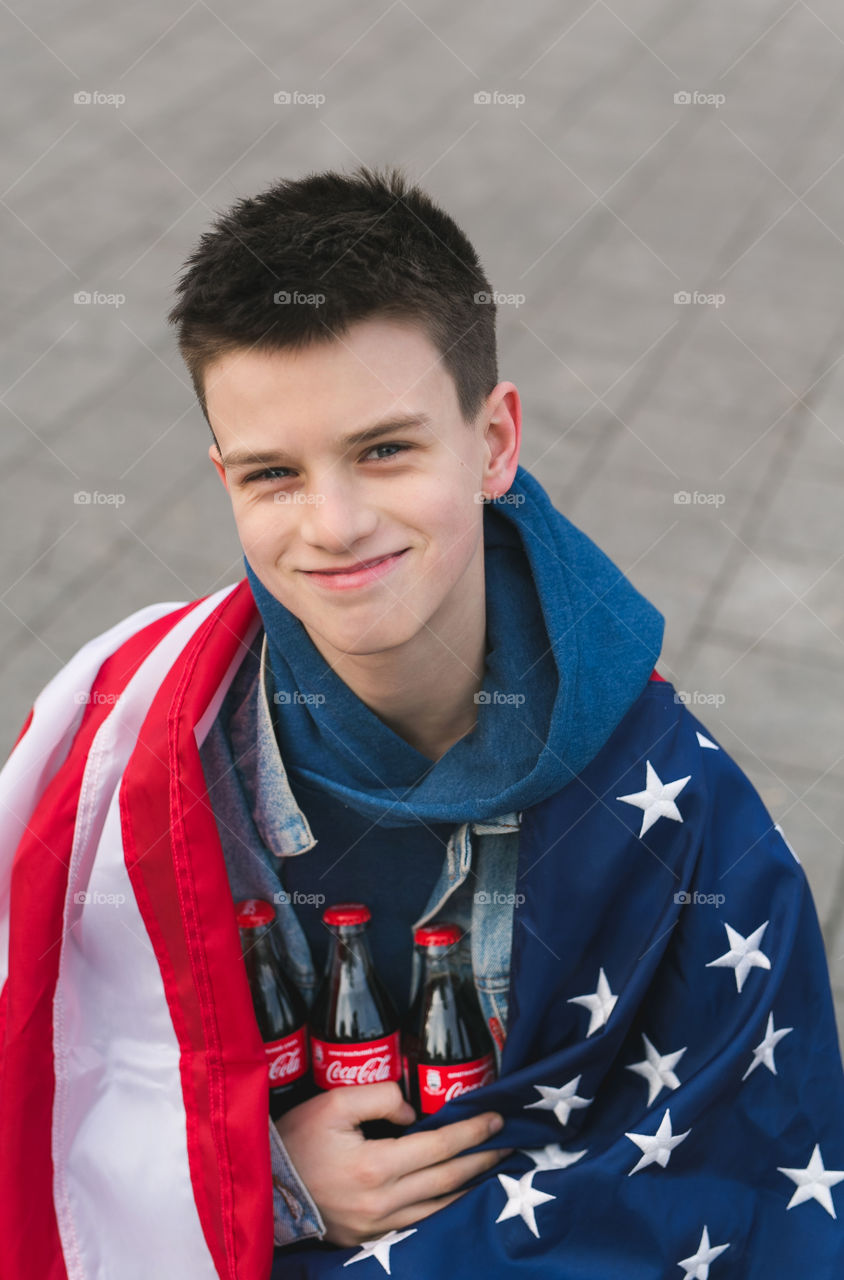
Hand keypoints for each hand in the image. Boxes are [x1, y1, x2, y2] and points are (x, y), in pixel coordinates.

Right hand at [274, 1082, 511, 1245]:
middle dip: (482, 1159)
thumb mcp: (333, 1102)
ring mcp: (377, 1227)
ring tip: (493, 1168)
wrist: (265, 1186)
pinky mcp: (369, 1239)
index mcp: (375, 1167)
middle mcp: (382, 1203)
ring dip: (471, 1186)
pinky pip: (418, 1223)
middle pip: (448, 1180)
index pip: (440, 1146)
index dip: (472, 1132)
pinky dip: (445, 1207)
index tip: (495, 1119)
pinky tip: (458, 1194)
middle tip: (508, 1143)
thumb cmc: (297, 1140)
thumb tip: (411, 1112)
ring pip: (439, 1208)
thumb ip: (379, 1097)